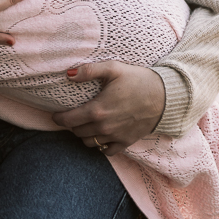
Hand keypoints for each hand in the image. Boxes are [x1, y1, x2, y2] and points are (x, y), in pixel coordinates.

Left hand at [51, 62, 165, 156]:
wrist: (164, 96)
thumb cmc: (138, 79)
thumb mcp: (114, 68)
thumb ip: (90, 71)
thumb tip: (69, 74)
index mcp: (97, 110)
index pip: (69, 120)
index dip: (58, 118)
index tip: (54, 115)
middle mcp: (103, 127)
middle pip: (77, 132)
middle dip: (71, 125)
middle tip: (72, 116)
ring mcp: (114, 137)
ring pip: (89, 142)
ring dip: (84, 134)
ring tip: (85, 124)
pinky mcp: (125, 142)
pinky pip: (106, 151)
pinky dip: (100, 145)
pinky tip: (101, 135)